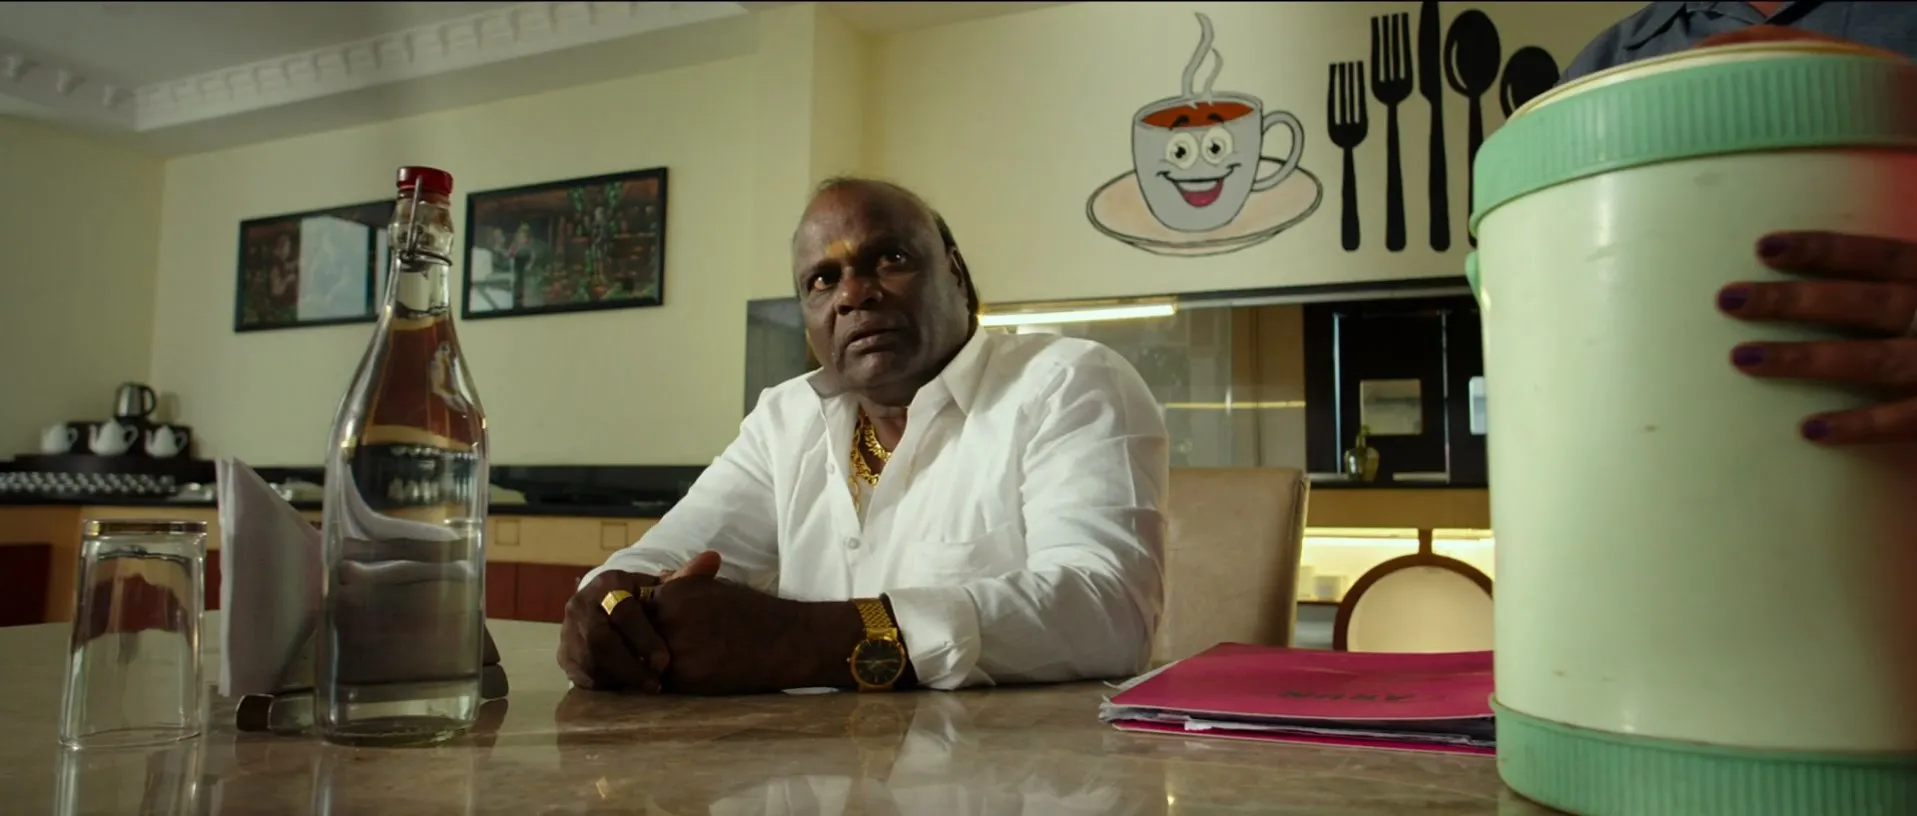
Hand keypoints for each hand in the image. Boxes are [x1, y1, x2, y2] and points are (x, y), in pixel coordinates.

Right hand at [555, 553, 724, 692]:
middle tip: (656, 682)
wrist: (606, 608)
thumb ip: (685, 578)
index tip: (665, 661)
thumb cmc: (643, 600)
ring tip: (647, 687)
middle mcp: (581, 605)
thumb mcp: (660, 588)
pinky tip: (629, 689)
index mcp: (609, 584)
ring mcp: (570, 632)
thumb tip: (713, 559)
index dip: (644, 638)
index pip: (623, 611)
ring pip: (590, 661)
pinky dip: (608, 684)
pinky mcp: (565, 656)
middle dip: (630, 664)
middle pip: (601, 640)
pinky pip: (582, 675)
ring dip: (619, 677)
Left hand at [646, 553, 863, 694]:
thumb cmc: (754, 613)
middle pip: (633, 637)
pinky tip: (676, 685)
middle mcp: (669, 615)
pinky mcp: (685, 676)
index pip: (635, 610)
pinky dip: (662, 686)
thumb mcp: (713, 587)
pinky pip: (658, 683)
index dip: (638, 626)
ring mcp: (674, 646)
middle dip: (636, 648)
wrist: (787, 639)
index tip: (647, 636)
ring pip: (640, 662)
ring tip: (655, 675)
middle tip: (643, 660)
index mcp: (674, 591)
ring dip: (644, 669)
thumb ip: (680, 587)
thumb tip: (654, 585)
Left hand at [1718, 232, 1916, 443]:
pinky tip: (1808, 430)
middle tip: (1728, 300)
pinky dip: (1860, 425)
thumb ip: (1896, 290)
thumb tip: (1823, 284)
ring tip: (1742, 357)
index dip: (1825, 250)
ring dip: (1808, 359)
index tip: (1763, 247)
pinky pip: (1905, 420)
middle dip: (1796, 301)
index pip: (1881, 257)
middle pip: (1864, 304)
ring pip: (1875, 360)